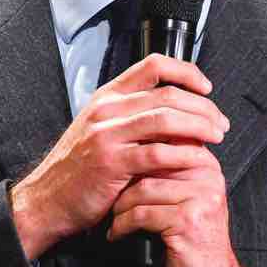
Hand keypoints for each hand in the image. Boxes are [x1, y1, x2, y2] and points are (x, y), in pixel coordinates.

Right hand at [9, 54, 230, 258]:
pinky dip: (182, 155)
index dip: (186, 71)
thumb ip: (134, 118)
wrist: (47, 200)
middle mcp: (107, 109)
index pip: (153, 65)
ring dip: (198, 127)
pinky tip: (196, 159)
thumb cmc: (78, 169)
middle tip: (220, 122)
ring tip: (215, 136)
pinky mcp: (111, 162)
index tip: (206, 87)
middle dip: (202, 107)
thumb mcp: (101, 130)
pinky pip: (157, 154)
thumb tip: (180, 114)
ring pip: (166, 119)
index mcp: (107, 97)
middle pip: (167, 94)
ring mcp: (106, 134)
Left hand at [108, 152, 254, 266]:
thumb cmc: (194, 238)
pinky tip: (118, 233)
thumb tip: (134, 148)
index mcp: (207, 166)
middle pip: (151, 164)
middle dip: (124, 182)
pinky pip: (142, 214)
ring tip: (114, 218)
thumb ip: (171, 172)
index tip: (115, 168)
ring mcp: (201, 197)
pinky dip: (123, 225)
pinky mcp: (188, 220)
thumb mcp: (186, 198)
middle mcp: (208, 177)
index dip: (137, 153)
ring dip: (120, 207)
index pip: (167, 143)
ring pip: (143, 189)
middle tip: (107, 194)